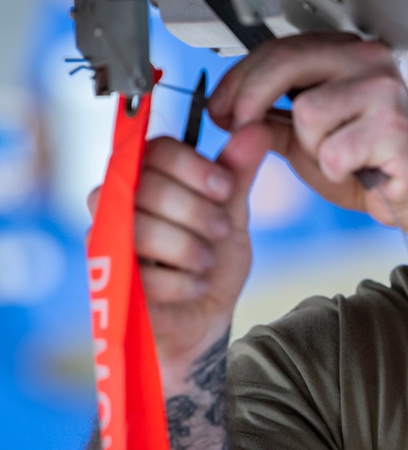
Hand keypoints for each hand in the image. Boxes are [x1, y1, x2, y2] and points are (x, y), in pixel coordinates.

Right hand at [87, 126, 271, 381]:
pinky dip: (180, 283)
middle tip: (220, 230)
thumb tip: (256, 127)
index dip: (193, 166)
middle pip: (146, 185)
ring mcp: (108, 243)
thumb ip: (238, 173)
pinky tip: (193, 287)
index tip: (226, 187)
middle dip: (195, 210)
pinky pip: (140, 273)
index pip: (157, 150)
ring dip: (187, 247)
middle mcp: (119, 204)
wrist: (205, 321)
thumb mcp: (232, 214)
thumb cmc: (211, 262)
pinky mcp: (108, 284)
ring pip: (139, 227)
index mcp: (150, 179)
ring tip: (207, 261)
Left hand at [207, 34, 407, 232]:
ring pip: (307, 112)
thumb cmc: (374, 166)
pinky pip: (333, 151)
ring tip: (336, 158)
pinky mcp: (395, 128)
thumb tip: (228, 110)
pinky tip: (358, 171)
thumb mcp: (309, 138)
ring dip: (310, 148)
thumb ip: (275, 118)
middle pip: (286, 62)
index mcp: (350, 53)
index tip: (219, 107)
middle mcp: (371, 60)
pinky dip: (335, 171)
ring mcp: (386, 90)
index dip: (240, 78)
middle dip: (250, 100)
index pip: (281, 48)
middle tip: (236, 130)